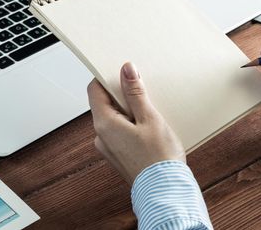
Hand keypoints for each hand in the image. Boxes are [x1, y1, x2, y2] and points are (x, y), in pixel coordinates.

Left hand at [87, 62, 184, 184]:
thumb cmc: (159, 157)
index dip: (106, 77)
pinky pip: (120, 131)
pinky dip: (131, 124)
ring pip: (114, 118)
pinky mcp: (118, 154)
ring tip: (150, 111)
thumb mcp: (150, 118)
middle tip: (143, 91)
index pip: (94, 90)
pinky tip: (149, 126)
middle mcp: (101, 136)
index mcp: (104, 124)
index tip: (122, 71)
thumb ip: (135, 93)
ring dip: (129, 109)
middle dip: (122, 94)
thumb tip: (126, 70)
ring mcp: (109, 147)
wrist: (165, 190)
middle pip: (105, 103)